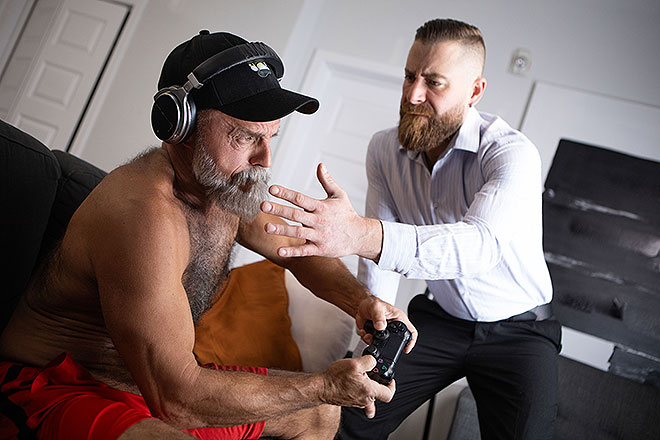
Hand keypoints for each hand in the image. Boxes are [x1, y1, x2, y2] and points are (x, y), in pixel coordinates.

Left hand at [260, 163, 381, 259]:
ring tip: (267, 227)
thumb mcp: (339, 195)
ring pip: (298, 232)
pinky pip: (304, 250)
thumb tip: (320, 165)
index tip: (272, 189)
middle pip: (296, 214)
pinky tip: (280, 251)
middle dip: (279, 209)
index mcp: (321, 207)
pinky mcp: (320, 249)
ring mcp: (319, 235)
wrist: (360, 236)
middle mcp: (318, 221)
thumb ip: (327, 181)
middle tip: (263, 206)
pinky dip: (292, 251)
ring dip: (282, 230)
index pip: (300, 198)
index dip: (286, 193)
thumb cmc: (347, 214)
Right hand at [321, 356, 394, 417]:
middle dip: (376, 381)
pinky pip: (360, 396)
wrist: (322, 387)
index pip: (389, 394)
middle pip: (379, 393)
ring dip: (367, 385)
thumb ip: (369, 361)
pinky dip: (360, 389)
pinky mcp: (351, 401)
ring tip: (359, 376)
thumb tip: (373, 361)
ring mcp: (358, 402)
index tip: (389, 378)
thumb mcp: (355, 363)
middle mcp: (365, 399)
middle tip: (369, 372)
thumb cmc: (335, 378)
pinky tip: (353, 382)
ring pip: (369, 394)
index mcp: (369, 391)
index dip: (392, 386)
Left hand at [356, 295, 417, 353]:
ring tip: (368, 335)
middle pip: (395, 341)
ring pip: (381, 344)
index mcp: (398, 319)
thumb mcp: (376, 307)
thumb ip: (378, 317)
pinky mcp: (374, 335)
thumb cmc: (372, 303)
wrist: (361, 305)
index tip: (406, 349)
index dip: (411, 341)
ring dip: (372, 342)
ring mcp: (383, 332)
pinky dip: (366, 339)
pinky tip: (364, 331)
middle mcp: (392, 327)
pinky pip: (371, 342)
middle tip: (379, 343)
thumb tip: (381, 327)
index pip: (411, 331)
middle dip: (386, 345)